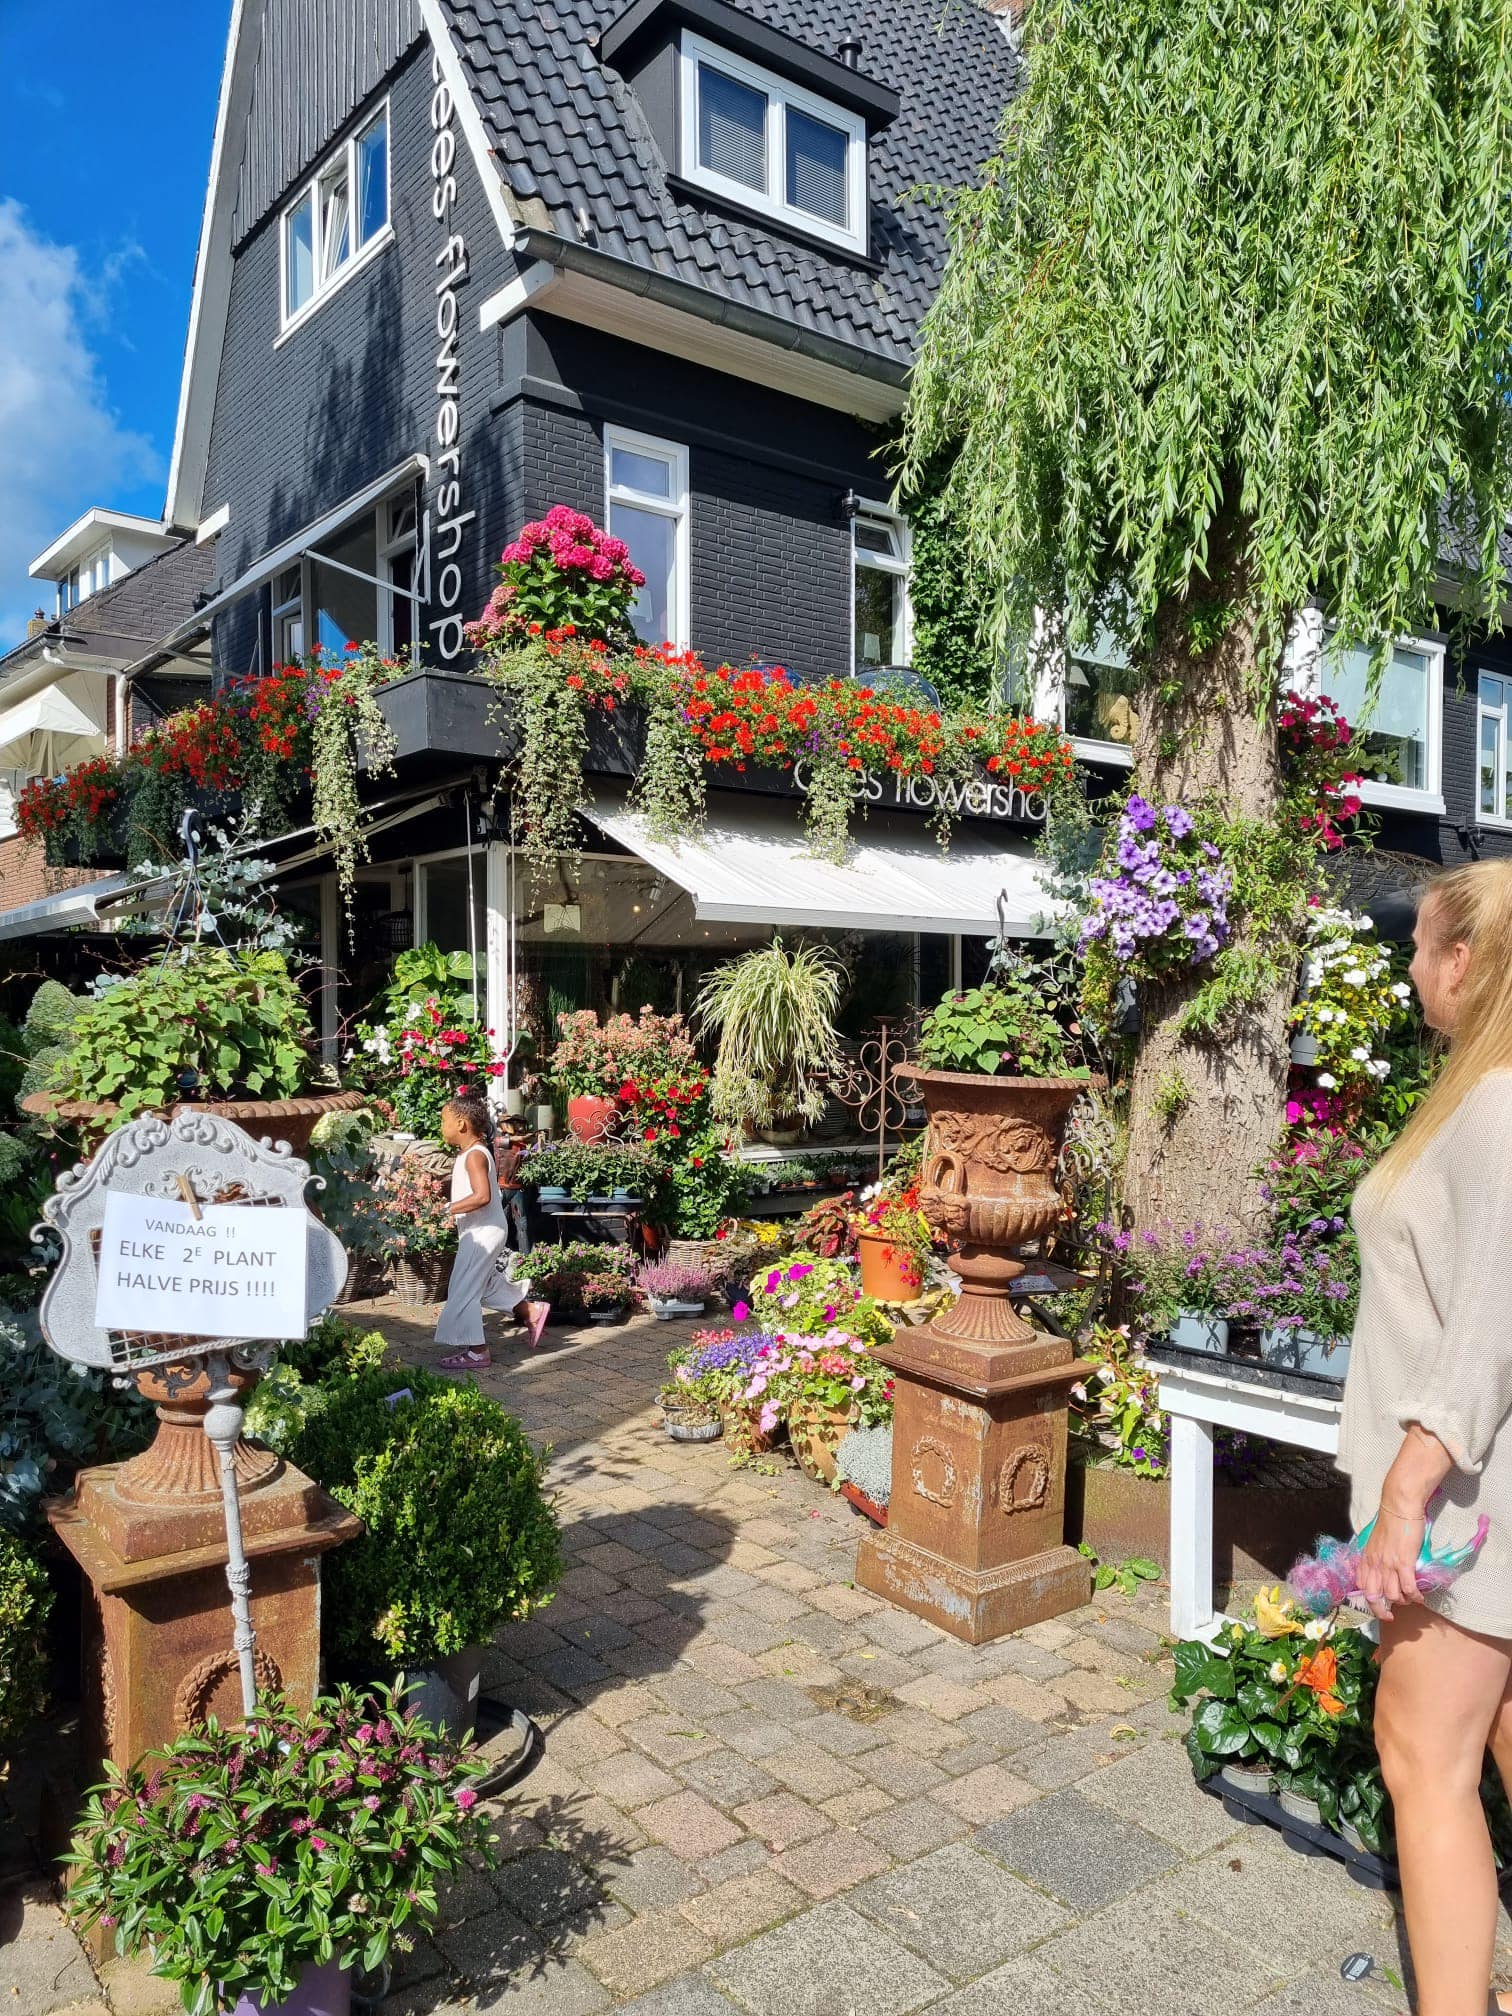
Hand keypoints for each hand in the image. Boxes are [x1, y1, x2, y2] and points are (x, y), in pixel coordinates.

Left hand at [1357, 1503, 1426, 1619]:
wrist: (1399, 1508)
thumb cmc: (1390, 1523)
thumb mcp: (1376, 1542)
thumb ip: (1377, 1557)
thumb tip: (1383, 1572)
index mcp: (1366, 1559)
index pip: (1361, 1586)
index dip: (1368, 1600)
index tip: (1377, 1606)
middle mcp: (1374, 1564)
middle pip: (1373, 1597)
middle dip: (1381, 1611)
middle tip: (1390, 1617)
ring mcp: (1388, 1564)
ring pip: (1393, 1596)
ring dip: (1403, 1602)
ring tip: (1410, 1599)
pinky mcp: (1404, 1562)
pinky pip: (1409, 1588)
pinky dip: (1415, 1596)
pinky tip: (1420, 1597)